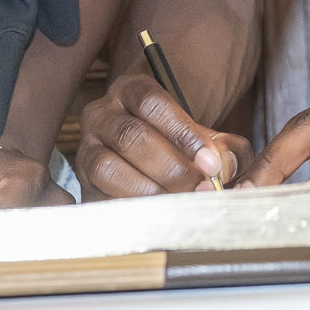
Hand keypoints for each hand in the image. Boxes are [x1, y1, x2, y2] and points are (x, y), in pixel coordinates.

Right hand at [77, 70, 248, 197]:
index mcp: (131, 91)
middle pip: (131, 137)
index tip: (210, 162)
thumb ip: (225, 148)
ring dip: (148, 190)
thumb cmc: (181, 145)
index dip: (183, 133)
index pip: (152, 103)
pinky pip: (99, 200)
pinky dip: (130, 211)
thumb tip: (226, 168)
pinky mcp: (84, 186)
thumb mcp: (206, 137)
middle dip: (171, 168)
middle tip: (201, 189)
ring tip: (181, 205)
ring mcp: (87, 151)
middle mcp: (101, 115)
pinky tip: (160, 219)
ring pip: (107, 169)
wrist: (149, 159)